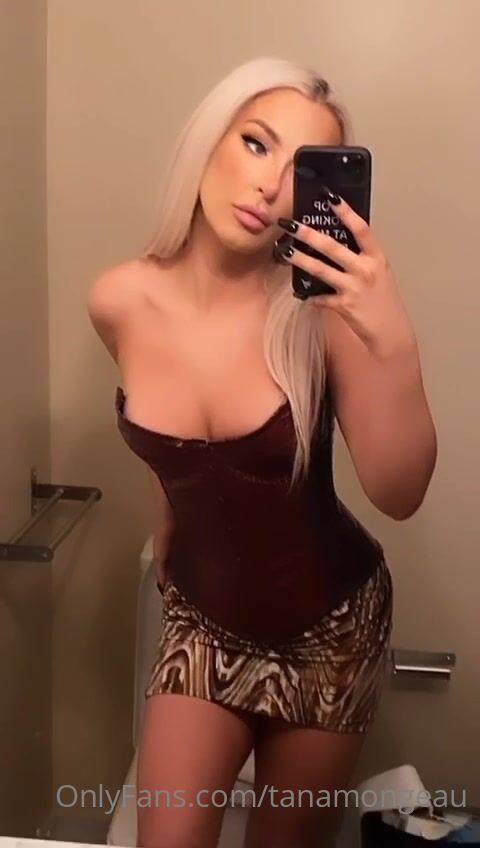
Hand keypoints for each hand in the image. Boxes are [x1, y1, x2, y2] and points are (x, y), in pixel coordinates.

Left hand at [277, 190, 416, 357]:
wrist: (391, 330)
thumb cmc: (384, 302)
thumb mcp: (380, 274)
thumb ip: (362, 259)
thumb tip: (338, 246)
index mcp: (376, 258)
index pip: (361, 229)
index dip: (345, 212)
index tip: (330, 197)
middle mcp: (365, 270)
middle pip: (332, 247)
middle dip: (308, 234)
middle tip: (291, 225)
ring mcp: (353, 287)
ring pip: (320, 270)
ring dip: (300, 260)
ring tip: (284, 252)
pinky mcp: (343, 305)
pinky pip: (320, 298)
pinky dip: (310, 296)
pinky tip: (301, 293)